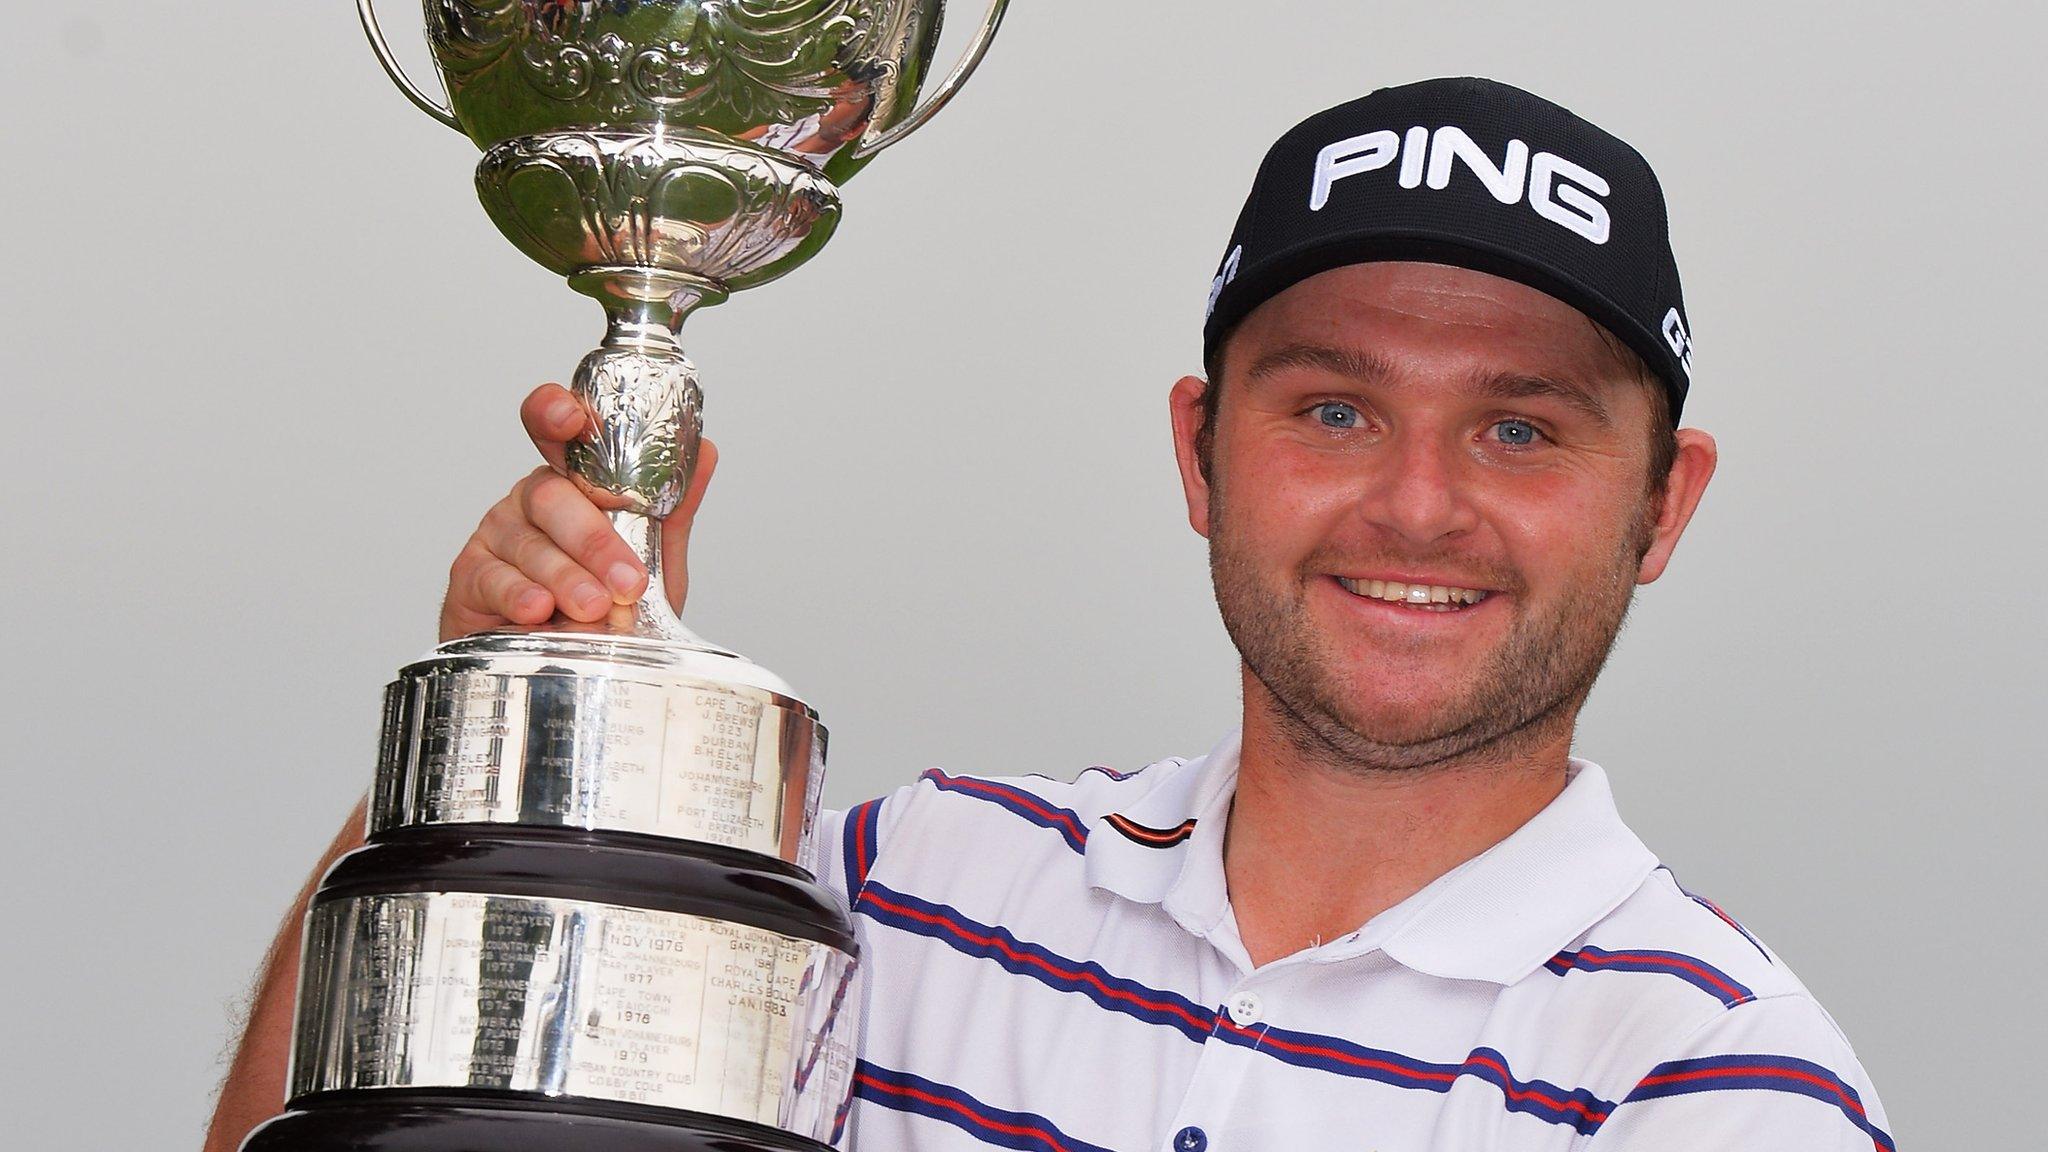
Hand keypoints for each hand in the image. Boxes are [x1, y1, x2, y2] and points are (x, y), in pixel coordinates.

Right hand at [438, 383, 717, 642]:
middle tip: (627, 582)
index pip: (555, 430)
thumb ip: (673, 510)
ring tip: (594, 610)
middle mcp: (532, 501)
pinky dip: (520, 595)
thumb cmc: (609, 611)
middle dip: (593, 540)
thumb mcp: (653, 563)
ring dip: (566, 578)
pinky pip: (493, 578)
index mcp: (574, 484)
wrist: (575, 674)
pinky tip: (538, 610)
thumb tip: (703, 451)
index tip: (572, 420)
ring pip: (528, 543)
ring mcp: (498, 535)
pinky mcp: (471, 576)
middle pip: (552, 496)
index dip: (556, 413)